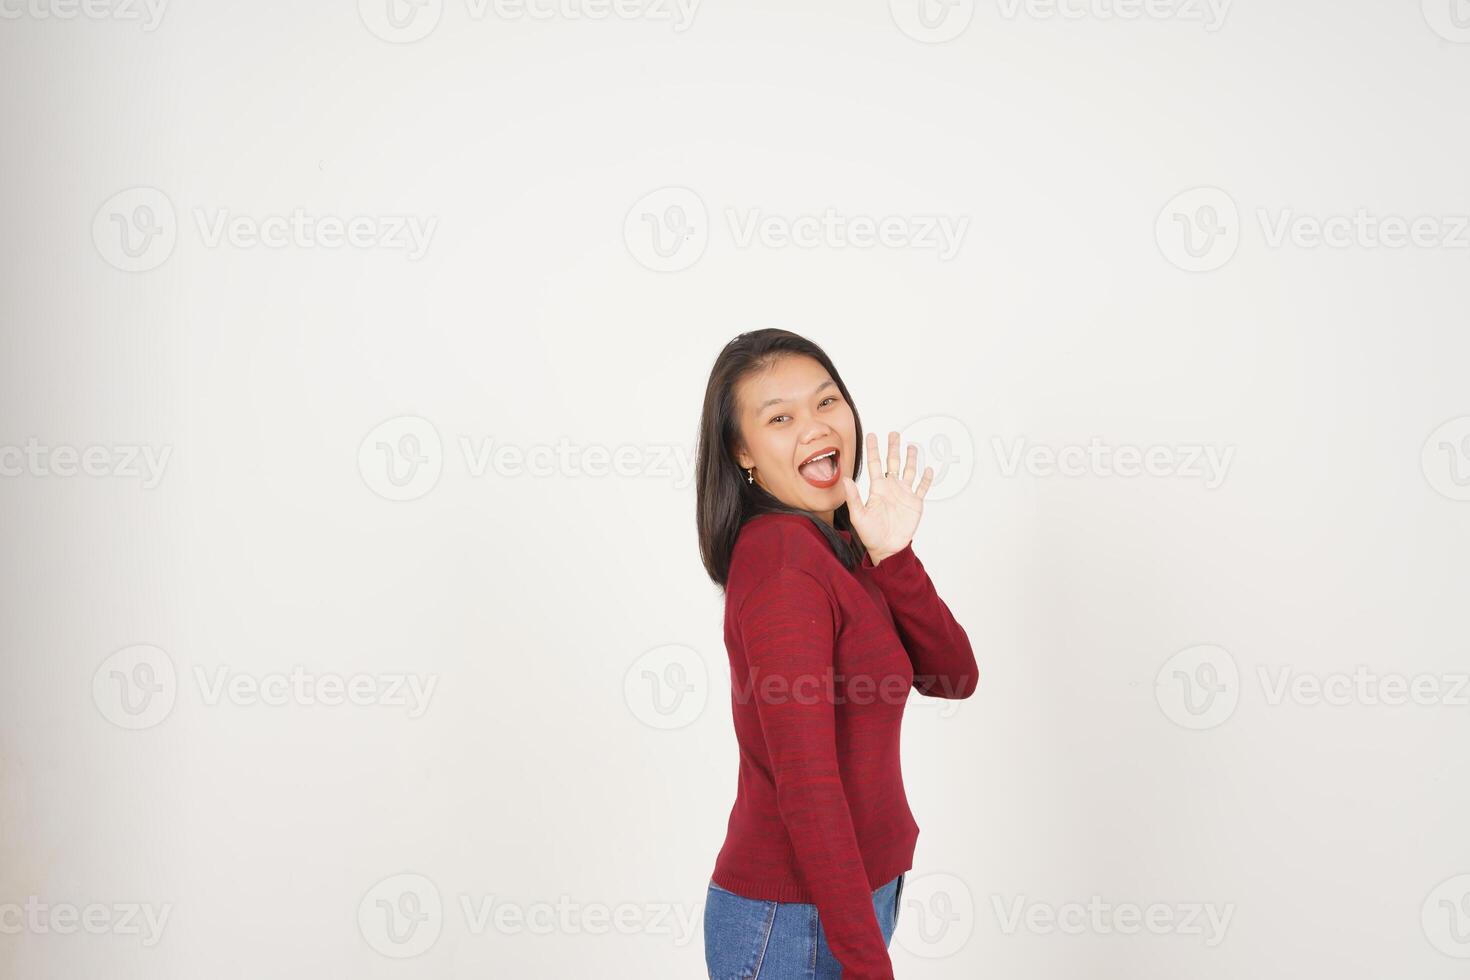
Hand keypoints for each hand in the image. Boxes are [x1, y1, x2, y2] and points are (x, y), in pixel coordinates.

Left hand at [841, 431, 932, 562]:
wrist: (887, 549)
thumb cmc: (870, 534)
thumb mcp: (858, 515)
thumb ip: (853, 497)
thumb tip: (845, 479)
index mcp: (877, 488)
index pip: (874, 464)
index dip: (873, 450)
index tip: (871, 435)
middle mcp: (891, 488)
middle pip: (893, 463)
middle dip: (893, 448)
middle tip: (894, 433)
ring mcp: (904, 494)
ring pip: (909, 471)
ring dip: (910, 459)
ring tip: (911, 446)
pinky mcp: (915, 503)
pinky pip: (922, 488)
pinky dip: (926, 479)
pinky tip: (928, 469)